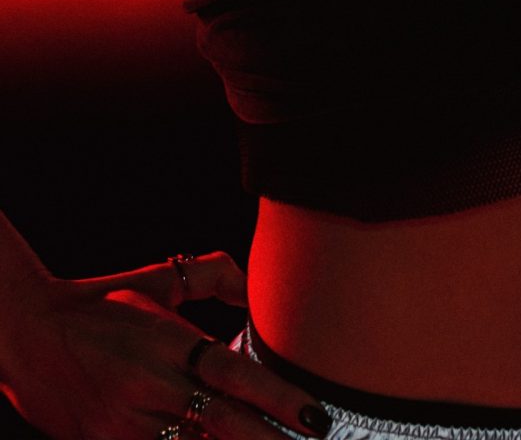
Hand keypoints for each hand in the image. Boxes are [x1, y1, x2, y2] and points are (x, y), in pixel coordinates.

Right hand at [0, 250, 332, 439]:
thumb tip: (256, 287)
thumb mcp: (157, 279)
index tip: (315, 416)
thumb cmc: (99, 303)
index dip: (279, 398)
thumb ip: (213, 275)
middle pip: (221, 421)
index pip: (236, 373)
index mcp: (170, 340)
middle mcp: (151, 384)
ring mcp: (124, 422)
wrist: (26, 334)